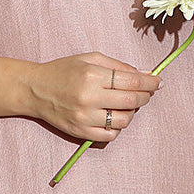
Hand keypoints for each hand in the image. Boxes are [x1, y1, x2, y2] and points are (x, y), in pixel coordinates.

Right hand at [24, 51, 160, 142]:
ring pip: (124, 120)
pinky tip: (112, 116)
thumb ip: (119, 66)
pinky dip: (117, 127)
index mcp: (92, 75)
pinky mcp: (80, 132)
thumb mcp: (90, 58)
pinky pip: (111, 135)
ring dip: (131, 112)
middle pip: (132, 101)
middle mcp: (89, 97)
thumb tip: (146, 75)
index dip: (150, 83)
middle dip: (145, 96)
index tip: (158, 82)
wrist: (35, 89)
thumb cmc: (64, 70)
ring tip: (125, 104)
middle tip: (145, 93)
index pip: (132, 82)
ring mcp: (85, 117)